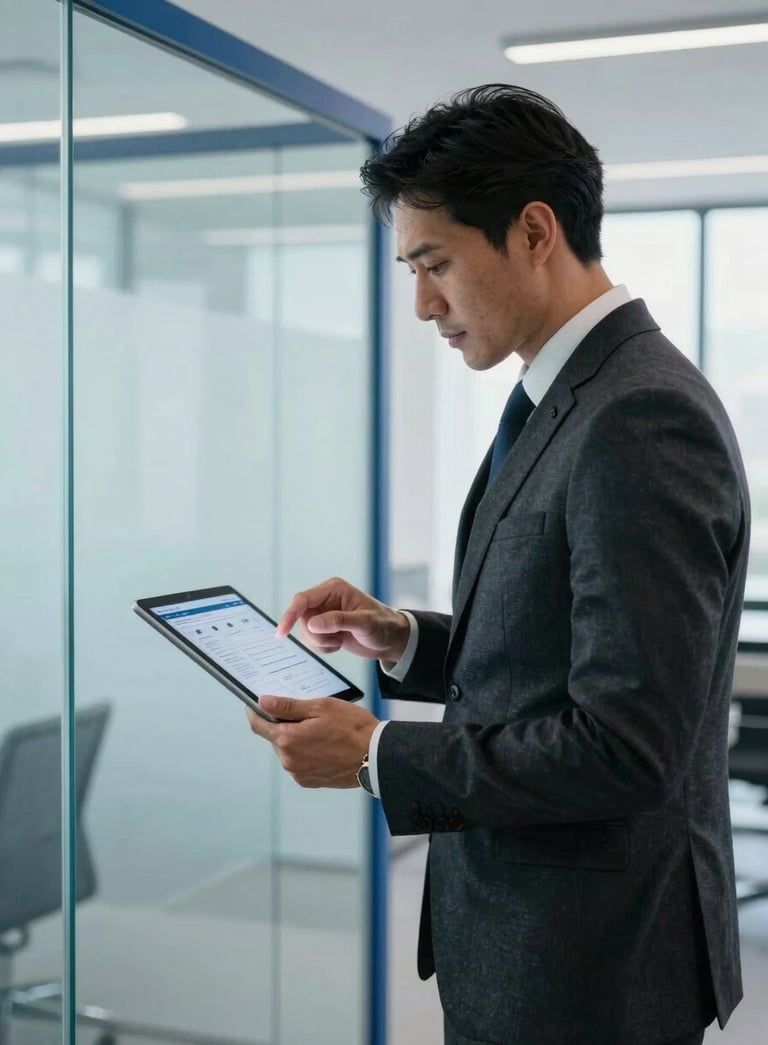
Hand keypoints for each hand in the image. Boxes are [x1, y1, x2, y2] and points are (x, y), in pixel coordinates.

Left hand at [246, 696, 378, 787]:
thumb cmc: (352, 728)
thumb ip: (288, 706)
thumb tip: (263, 701)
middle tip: (305, 713)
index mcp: (287, 740)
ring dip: (296, 739)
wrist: (376, 757)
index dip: (254, 712)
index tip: (254, 704)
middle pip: (276, 737)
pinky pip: (300, 763)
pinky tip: (325, 745)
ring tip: (321, 729)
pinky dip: (306, 752)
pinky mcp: (310, 781)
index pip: (258, 725)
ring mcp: (299, 773)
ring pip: (288, 750)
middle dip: (284, 724)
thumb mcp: (321, 707)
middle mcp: (288, 760)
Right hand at [276, 577, 409, 665]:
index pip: (303, 600)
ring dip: (321, 643)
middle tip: (336, 640)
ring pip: (305, 632)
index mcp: (333, 589)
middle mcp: (325, 600)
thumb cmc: (383, 625)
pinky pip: (312, 641)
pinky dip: (324, 648)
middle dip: (316, 635)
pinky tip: (340, 644)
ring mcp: (324, 614)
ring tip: (341, 640)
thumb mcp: (364, 623)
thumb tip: (312, 623)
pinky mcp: (325, 628)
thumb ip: (338, 621)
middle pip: (301, 619)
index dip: (290, 615)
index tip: (281, 633)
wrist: (391, 639)